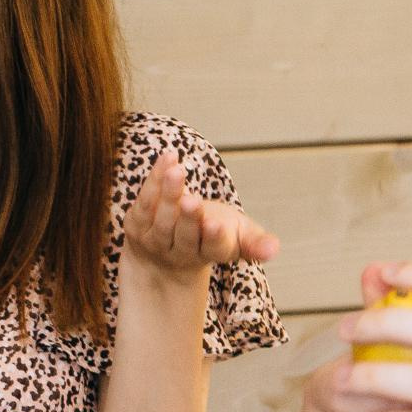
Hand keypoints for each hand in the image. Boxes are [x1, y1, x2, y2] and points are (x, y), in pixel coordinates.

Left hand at [122, 152, 279, 281]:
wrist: (170, 246)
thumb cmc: (213, 233)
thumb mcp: (239, 236)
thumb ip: (257, 242)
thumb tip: (274, 250)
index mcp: (210, 253)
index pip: (213, 248)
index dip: (214, 237)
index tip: (215, 223)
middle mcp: (180, 252)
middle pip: (184, 236)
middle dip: (189, 218)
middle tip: (192, 200)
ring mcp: (155, 241)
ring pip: (161, 220)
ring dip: (168, 194)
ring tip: (176, 171)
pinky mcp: (136, 226)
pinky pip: (145, 201)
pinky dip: (154, 179)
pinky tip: (167, 158)